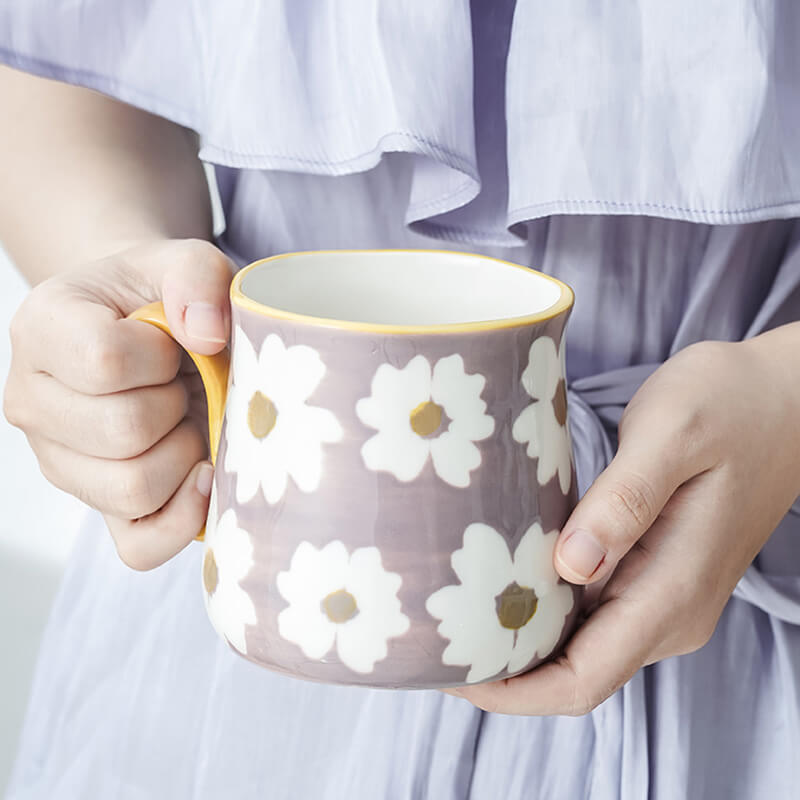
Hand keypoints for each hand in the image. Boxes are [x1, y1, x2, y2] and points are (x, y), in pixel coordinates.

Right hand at [3, 239, 233, 568]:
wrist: (148, 335)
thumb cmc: (164, 300)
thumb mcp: (186, 262)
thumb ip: (198, 275)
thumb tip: (207, 336)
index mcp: (42, 330)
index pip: (106, 363)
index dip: (161, 356)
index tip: (170, 344)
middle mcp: (33, 403)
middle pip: (124, 433)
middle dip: (177, 405)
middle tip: (181, 384)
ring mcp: (60, 463)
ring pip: (136, 489)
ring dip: (184, 453)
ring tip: (184, 418)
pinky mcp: (96, 507)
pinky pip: (140, 546)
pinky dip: (183, 517)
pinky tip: (202, 474)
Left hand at [446, 330, 799, 714]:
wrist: (782, 398)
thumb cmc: (730, 404)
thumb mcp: (673, 436)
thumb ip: (624, 503)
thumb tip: (569, 567)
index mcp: (672, 591)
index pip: (583, 678)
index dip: (511, 689)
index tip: (449, 670)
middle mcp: (669, 611)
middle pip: (573, 672)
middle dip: (503, 670)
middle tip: (435, 637)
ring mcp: (663, 596)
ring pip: (578, 646)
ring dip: (518, 641)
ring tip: (455, 611)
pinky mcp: (653, 573)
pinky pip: (590, 611)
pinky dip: (542, 610)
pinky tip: (502, 580)